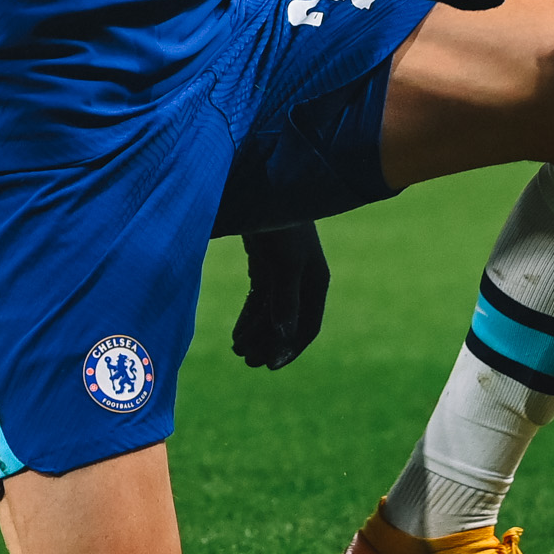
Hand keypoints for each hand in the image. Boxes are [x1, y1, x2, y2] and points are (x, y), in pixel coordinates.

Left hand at [231, 224, 329, 369]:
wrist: (263, 187)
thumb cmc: (282, 224)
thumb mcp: (285, 266)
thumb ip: (285, 302)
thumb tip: (284, 339)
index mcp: (316, 282)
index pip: (308, 326)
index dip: (291, 348)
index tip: (270, 366)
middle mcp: (303, 281)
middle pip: (287, 323)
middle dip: (268, 344)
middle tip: (246, 360)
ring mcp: (284, 274)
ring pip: (271, 314)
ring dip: (256, 333)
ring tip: (237, 349)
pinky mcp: (266, 266)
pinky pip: (259, 300)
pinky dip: (249, 318)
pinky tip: (237, 334)